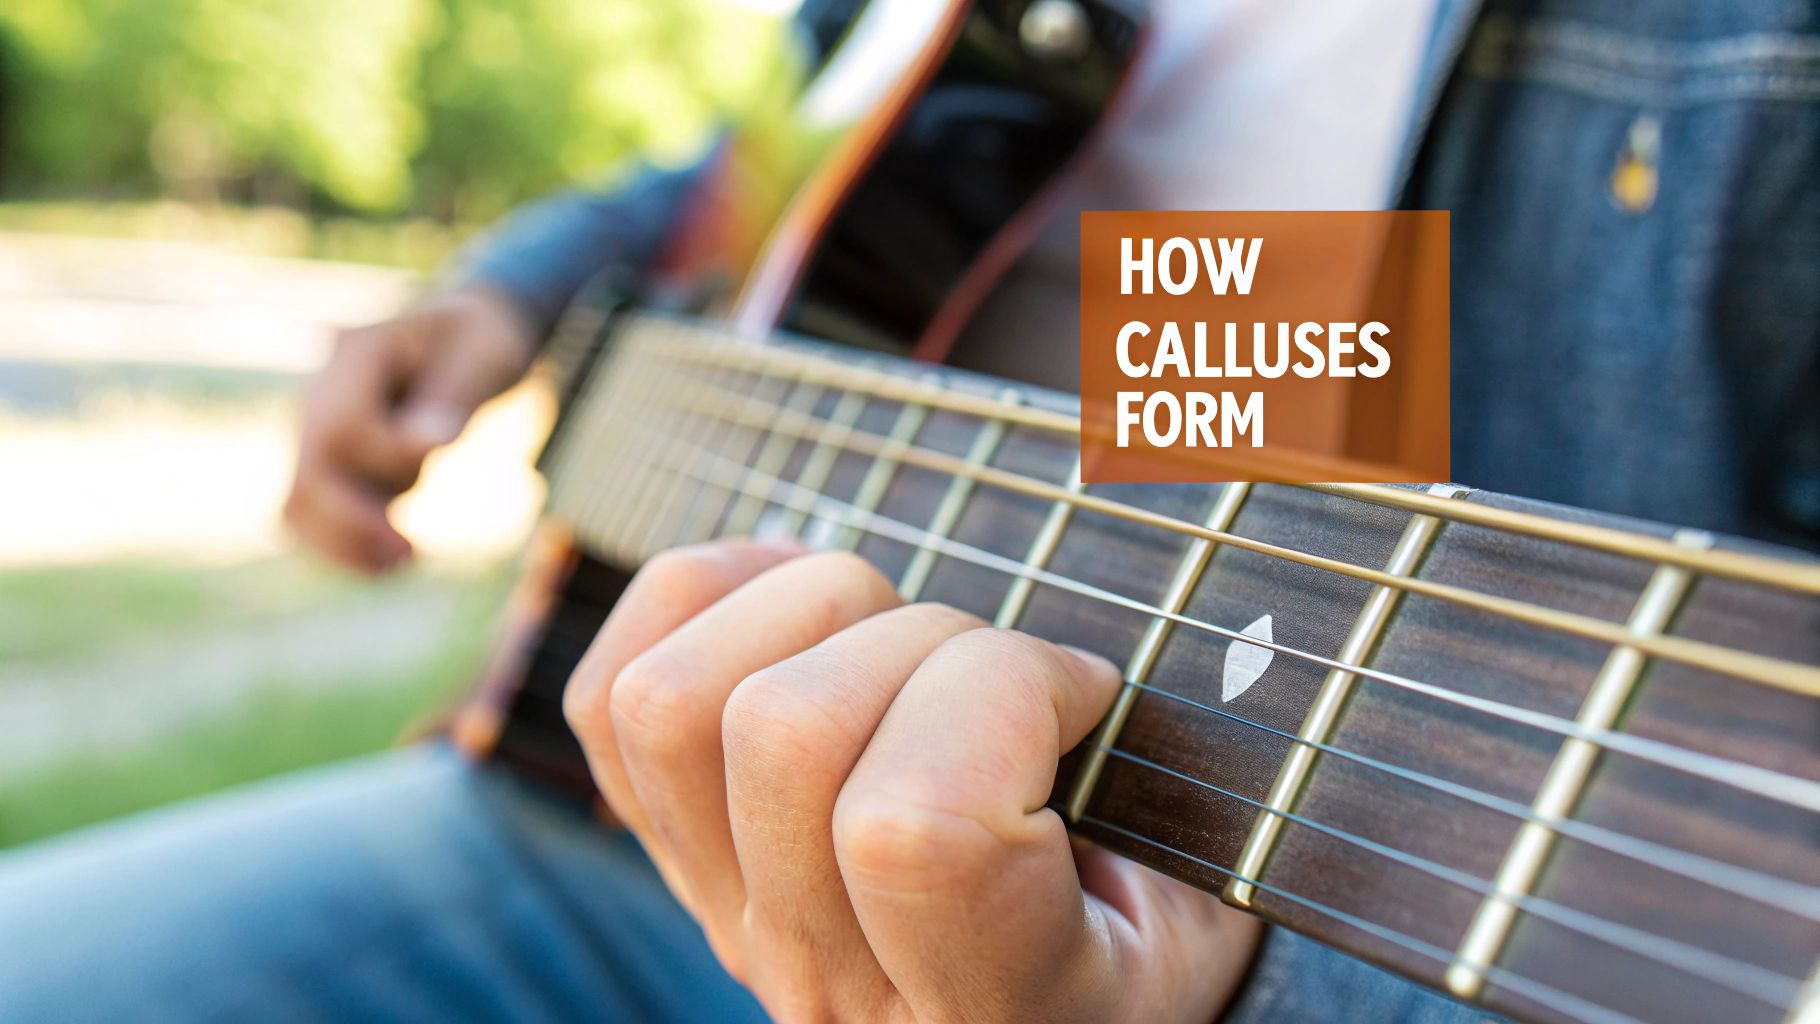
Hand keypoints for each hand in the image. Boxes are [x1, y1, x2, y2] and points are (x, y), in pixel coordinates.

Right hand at [285, 284, 535, 571]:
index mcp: (354, 357)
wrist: (463, 337)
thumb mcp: (484, 356)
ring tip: (403, 561)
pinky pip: (314, 519)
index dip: (385, 459)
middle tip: (411, 552)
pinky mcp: (335, 468)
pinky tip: (391, 564)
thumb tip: (423, 447)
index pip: (342, 429)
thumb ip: (452, 399)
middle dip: (355, 524)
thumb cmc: (479, 341)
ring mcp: (319, 433)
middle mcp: (321, 395)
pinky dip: (344, 549)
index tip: (438, 456)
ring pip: (298, 508)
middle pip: (307, 478)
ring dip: (346, 545)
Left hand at [564, 539, 1261, 1022]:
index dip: (1005, 697)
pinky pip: (610, 695)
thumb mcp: (1198, 901)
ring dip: (805, 610)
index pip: (912, 828)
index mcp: (988, 1004)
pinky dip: (701, 602)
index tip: (1084, 697)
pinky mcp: (673, 850)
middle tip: (1002, 675)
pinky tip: (803, 613)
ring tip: (898, 639)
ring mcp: (727, 911)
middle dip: (923, 636)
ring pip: (677, 701)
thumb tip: (1080, 661)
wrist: (1032, 1017)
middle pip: (787, 732)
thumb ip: (1166, 799)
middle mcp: (826, 976)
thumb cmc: (1134, 939)